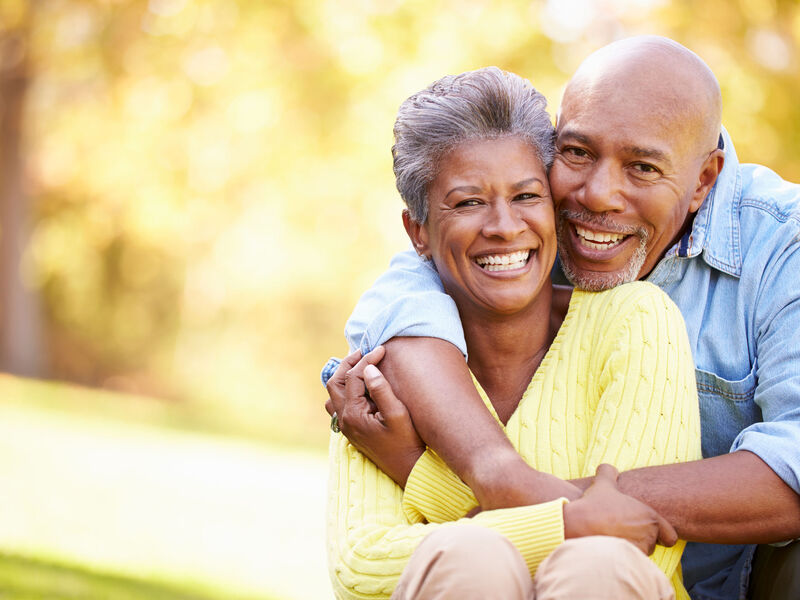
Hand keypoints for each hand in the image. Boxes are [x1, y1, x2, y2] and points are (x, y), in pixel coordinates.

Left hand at [326, 346, 424, 487]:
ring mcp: (345, 426)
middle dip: (349, 363)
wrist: (407, 468)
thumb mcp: (398, 414)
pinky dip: (345, 390)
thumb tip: (368, 368)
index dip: (367, 359)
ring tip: (361, 366)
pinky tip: (359, 386)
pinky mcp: (351, 429)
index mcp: (353, 414)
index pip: (354, 377)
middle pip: (335, 382)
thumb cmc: (406, 441)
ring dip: (343, 376)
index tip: (382, 349)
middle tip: (366, 352)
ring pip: (333, 393)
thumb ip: (381, 390)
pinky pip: (338, 404)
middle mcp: (344, 420)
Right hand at [563, 464, 676, 554]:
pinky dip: (622, 560)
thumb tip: (608, 467)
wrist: (577, 525)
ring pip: (640, 554)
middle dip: (639, 540)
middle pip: (652, 545)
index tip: (646, 533)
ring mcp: (640, 550)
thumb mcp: (601, 485)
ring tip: (612, 540)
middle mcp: (649, 535)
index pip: (670, 536)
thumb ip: (608, 473)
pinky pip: (630, 563)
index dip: (661, 536)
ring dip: (630, 549)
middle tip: (621, 532)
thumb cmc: (593, 505)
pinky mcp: (628, 562)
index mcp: (650, 517)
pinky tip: (608, 549)